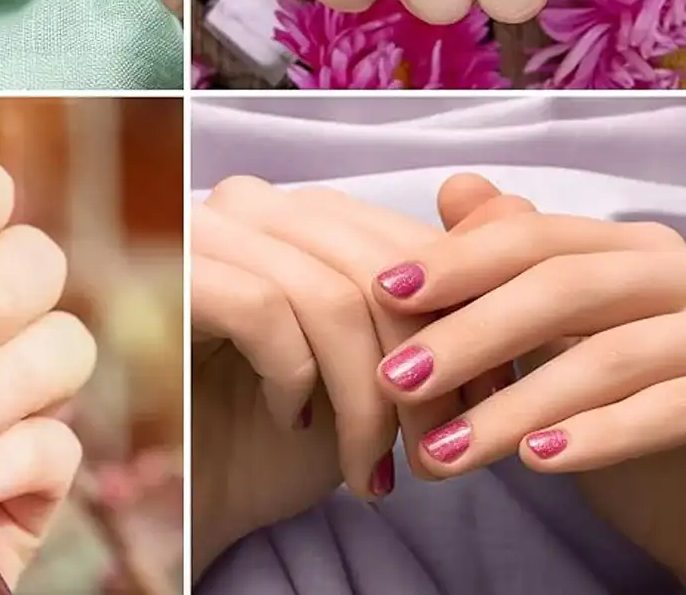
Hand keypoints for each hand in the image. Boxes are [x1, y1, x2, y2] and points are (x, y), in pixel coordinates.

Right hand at [190, 172, 526, 574]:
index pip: (400, 243)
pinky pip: (266, 313)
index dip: (457, 321)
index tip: (486, 398)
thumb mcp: (377, 363)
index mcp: (297, 212)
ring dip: (366, 396)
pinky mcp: (173, 274)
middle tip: (435, 443)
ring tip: (373, 462)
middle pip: (374, 266)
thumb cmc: (283, 427)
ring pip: (329, 294)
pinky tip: (292, 421)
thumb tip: (518, 203)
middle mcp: (249, 204)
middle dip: (423, 365)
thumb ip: (439, 284)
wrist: (188, 488)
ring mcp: (204, 232)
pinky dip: (297, 380)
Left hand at [372, 209, 685, 582]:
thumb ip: (514, 256)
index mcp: (625, 247)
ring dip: (514, 407)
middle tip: (395, 380)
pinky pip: (668, 411)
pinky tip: (536, 460)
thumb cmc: (623, 381)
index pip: (534, 236)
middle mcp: (673, 275)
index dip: (457, 260)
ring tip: (441, 452)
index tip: (381, 291)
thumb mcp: (563, 318)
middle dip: (471, 333)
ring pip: (606, 357)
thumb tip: (455, 188)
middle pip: (562, 287)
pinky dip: (600, 436)